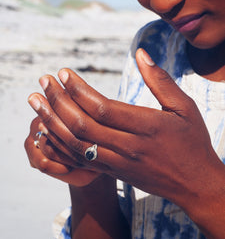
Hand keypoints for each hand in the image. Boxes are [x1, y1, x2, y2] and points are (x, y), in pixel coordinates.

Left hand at [28, 49, 222, 214]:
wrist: (195, 185)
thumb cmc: (192, 141)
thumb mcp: (184, 107)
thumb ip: (160, 80)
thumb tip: (141, 53)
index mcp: (147, 127)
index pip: (102, 108)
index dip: (78, 89)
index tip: (63, 73)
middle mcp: (128, 147)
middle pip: (83, 125)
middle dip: (58, 101)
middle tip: (43, 81)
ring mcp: (118, 163)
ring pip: (76, 144)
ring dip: (53, 121)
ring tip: (37, 102)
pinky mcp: (113, 172)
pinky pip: (80, 159)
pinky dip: (61, 144)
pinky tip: (49, 128)